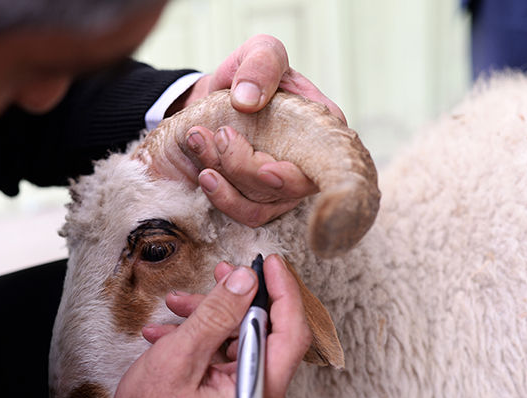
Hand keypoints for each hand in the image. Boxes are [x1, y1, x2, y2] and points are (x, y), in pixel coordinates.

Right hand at [91, 255, 310, 397]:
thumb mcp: (179, 356)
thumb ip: (216, 314)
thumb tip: (245, 279)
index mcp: (260, 396)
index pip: (291, 334)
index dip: (283, 292)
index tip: (270, 263)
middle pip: (265, 334)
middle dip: (235, 301)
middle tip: (218, 274)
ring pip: (240, 341)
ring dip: (210, 318)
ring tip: (177, 304)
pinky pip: (225, 357)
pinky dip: (201, 339)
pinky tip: (169, 331)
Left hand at [170, 34, 346, 226]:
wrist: (210, 104)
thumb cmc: (246, 77)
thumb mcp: (257, 53)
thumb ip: (261, 64)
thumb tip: (248, 100)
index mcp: (321, 128)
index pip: (328, 161)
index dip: (299, 173)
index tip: (266, 170)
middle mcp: (308, 165)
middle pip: (289, 188)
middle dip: (247, 168)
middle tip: (220, 135)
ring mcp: (283, 189)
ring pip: (262, 205)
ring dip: (226, 180)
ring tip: (199, 143)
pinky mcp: (258, 203)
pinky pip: (245, 214)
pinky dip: (221, 197)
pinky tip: (204, 174)